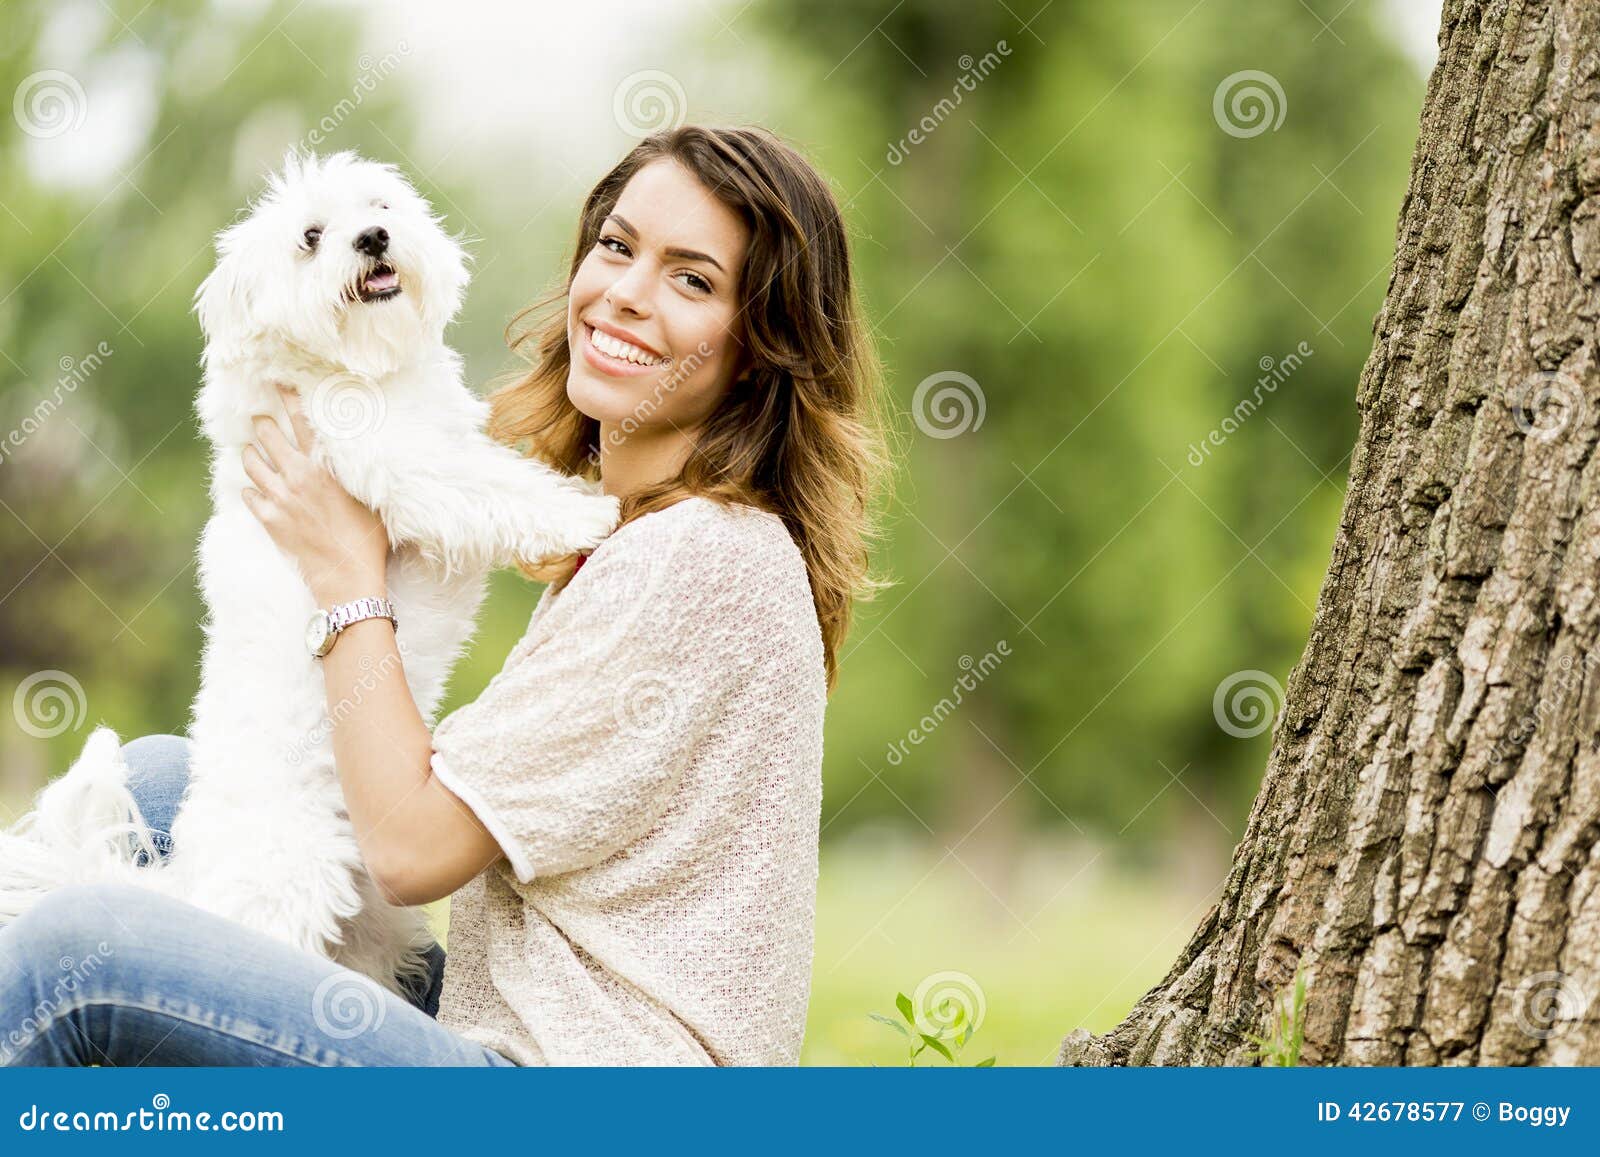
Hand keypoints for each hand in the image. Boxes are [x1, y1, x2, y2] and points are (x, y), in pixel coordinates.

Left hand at [241, 384, 388, 604]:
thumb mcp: (371, 499)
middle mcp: (297, 477)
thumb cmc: (367, 540)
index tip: (278, 383)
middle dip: (262, 422)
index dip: (288, 398)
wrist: (347, 577)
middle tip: (262, 418)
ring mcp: (279, 499)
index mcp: (323, 467)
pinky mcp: (269, 520)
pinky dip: (252, 489)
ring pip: (251, 463)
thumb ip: (357, 474)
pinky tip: (258, 489)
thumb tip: (362, 456)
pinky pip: (249, 495)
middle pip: (267, 435)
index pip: (301, 422)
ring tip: (254, 450)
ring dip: (251, 453)